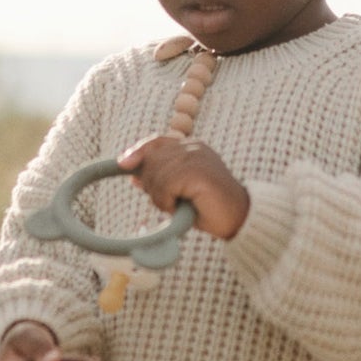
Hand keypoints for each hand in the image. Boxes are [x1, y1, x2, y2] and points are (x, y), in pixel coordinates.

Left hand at [118, 137, 250, 239]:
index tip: (123, 164)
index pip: (157, 141)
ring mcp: (196, 158)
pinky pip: (166, 185)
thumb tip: (132, 174)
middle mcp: (193, 148)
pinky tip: (179, 207)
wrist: (238, 219)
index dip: (138, 151)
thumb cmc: (208, 207)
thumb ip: (160, 179)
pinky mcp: (197, 172)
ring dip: (159, 196)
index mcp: (191, 148)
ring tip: (175, 206)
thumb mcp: (179, 190)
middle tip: (166, 201)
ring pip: (157, 174)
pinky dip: (166, 201)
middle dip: (151, 184)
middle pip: (152, 158)